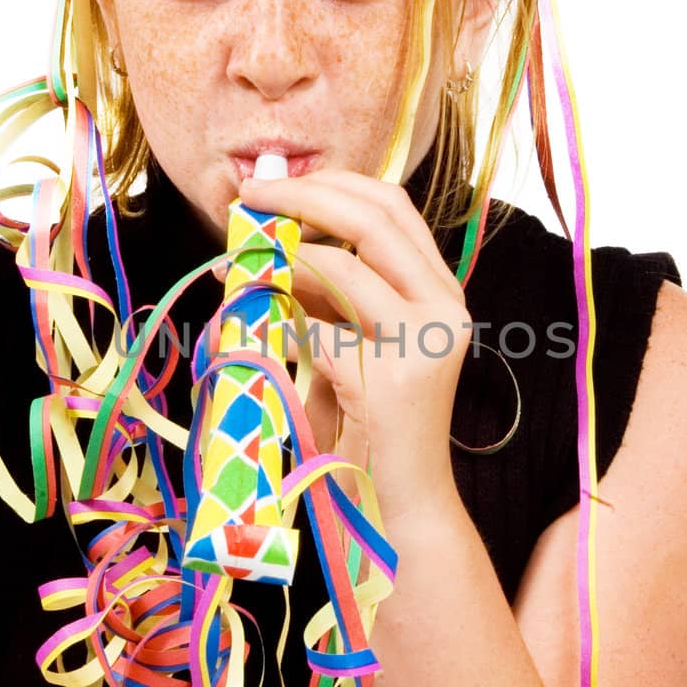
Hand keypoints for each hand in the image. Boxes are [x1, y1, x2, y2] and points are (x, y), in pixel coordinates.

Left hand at [237, 168, 470, 527]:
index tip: (275, 183)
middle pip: (376, 216)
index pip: (392, 206)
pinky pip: (321, 334)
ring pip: (344, 269)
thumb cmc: (368, 426)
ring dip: (280, 263)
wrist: (400, 504)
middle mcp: (446, 307)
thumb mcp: (349, 342)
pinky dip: (284, 332)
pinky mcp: (395, 382)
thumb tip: (271, 242)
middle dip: (304, 198)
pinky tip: (268, 344)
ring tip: (240, 269)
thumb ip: (328, 294)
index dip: (330, 184)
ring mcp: (427, 342)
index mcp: (441, 290)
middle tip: (249, 197)